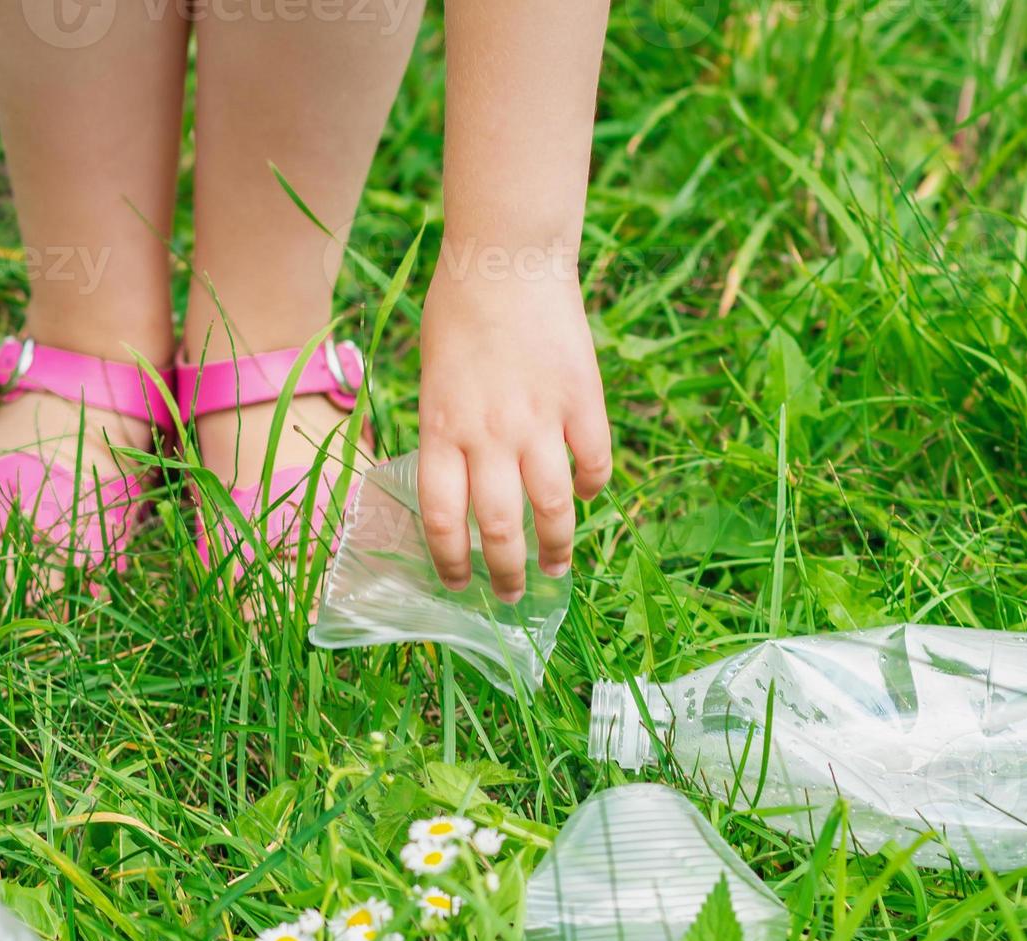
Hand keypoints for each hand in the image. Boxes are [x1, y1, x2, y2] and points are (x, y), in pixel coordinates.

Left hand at [416, 253, 611, 600]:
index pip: (443, 518)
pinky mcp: (582, 401)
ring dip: (558, 547)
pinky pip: (594, 463)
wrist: (506, 260)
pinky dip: (594, 487)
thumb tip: (466, 491)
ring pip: (555, 508)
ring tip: (559, 568)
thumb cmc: (458, 314)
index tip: (459, 584)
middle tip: (512, 595)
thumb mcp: (432, 380)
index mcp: (443, 428)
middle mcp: (490, 434)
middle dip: (506, 573)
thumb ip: (448, 435)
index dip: (452, 561)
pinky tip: (589, 494)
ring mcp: (540, 420)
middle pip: (501, 527)